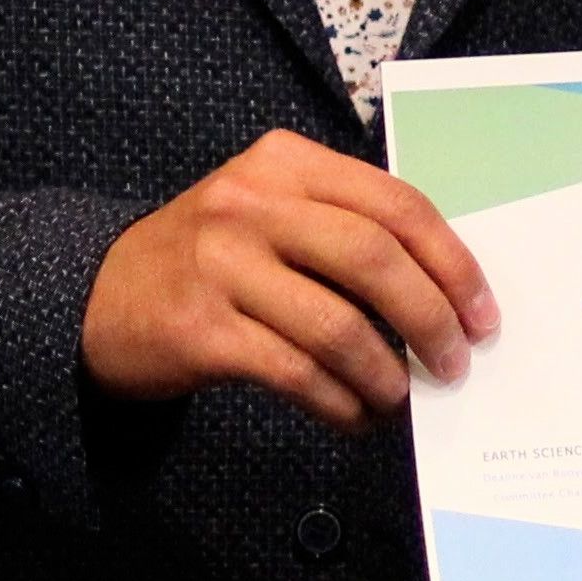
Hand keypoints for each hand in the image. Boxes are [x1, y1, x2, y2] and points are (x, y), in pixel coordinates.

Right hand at [80, 128, 497, 431]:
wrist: (100, 296)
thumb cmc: (213, 258)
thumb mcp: (270, 212)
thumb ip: (344, 228)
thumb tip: (444, 295)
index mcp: (285, 163)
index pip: (394, 203)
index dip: (451, 261)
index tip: (482, 311)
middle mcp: (251, 203)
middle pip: (373, 258)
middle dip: (431, 318)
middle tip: (456, 362)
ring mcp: (221, 265)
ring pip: (337, 325)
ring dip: (386, 374)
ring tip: (403, 399)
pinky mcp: (200, 330)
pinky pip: (294, 372)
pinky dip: (339, 403)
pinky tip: (356, 418)